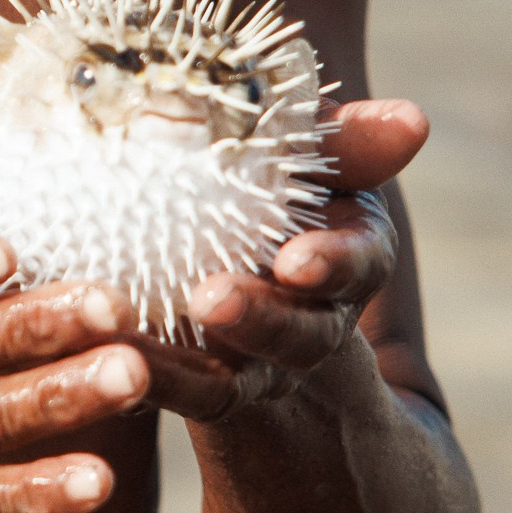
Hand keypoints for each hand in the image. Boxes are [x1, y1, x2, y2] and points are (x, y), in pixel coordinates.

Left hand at [135, 98, 423, 423]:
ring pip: (230, 383)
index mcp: (346, 256)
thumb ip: (344, 140)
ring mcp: (252, 365)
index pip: (361, 263)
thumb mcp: (305, 158)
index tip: (295, 261)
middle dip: (263, 321)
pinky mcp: (193, 387)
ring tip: (138, 343)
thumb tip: (413, 119)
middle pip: (303, 336)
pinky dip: (138, 376)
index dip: (335, 264)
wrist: (215, 259)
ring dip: (187, 366)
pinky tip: (98, 351)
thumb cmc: (270, 184)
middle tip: (211, 298)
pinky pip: (167, 393)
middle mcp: (310, 320)